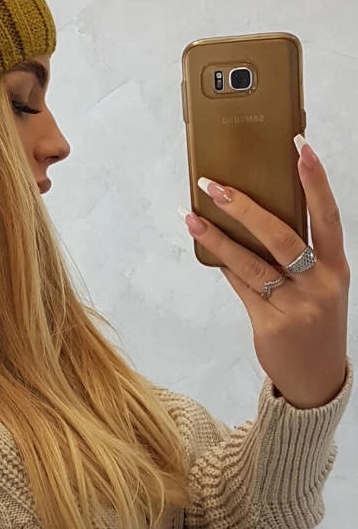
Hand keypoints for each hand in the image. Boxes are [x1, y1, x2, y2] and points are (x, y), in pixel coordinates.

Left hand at [183, 138, 349, 408]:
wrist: (317, 379)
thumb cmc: (314, 322)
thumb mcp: (319, 287)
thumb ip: (295, 255)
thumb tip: (250, 214)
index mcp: (336, 267)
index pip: (328, 216)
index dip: (316, 181)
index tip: (301, 148)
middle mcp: (320, 283)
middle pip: (282, 236)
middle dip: (247, 208)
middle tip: (217, 185)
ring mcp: (296, 305)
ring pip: (251, 262)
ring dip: (218, 236)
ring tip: (191, 215)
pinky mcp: (270, 324)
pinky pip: (241, 286)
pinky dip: (223, 265)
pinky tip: (205, 245)